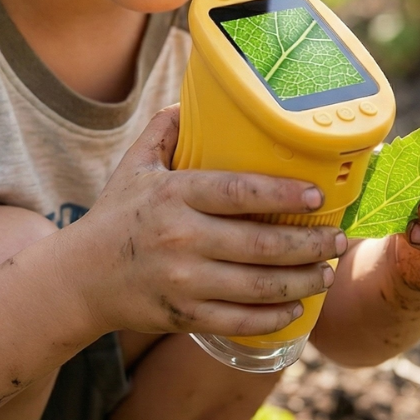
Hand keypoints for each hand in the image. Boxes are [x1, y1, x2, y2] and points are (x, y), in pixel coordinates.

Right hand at [70, 106, 347, 338]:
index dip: (283, 194)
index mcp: (173, 195)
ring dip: (303, 281)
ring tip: (329, 272)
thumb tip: (194, 99)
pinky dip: (273, 317)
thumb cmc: (114, 216)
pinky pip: (240, 321)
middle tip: (339, 239)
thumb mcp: (134, 166)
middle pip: (260, 244)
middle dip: (310, 244)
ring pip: (258, 286)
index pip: (239, 192)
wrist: (79, 278)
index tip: (317, 195)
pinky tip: (297, 307)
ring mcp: (183, 281)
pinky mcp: (184, 316)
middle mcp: (181, 238)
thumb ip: (163, 130)